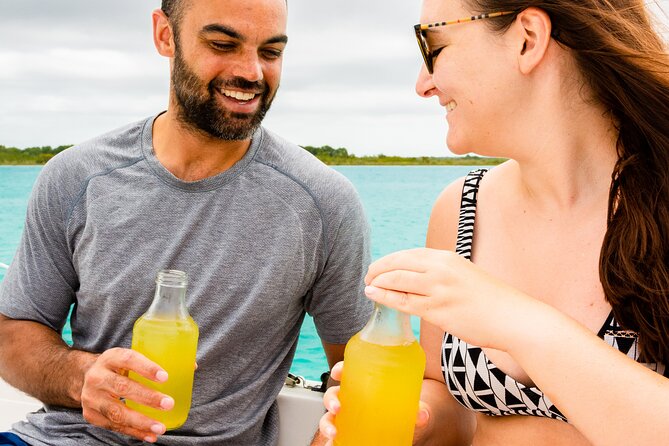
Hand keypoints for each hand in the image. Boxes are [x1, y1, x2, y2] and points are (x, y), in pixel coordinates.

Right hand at [80, 347, 173, 442]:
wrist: (85, 376)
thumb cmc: (118, 366)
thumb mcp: (131, 356)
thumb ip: (157, 360)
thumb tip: (191, 367)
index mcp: (111, 357)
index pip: (128, 359)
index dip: (147, 368)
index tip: (165, 377)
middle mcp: (97, 376)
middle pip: (122, 387)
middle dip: (147, 398)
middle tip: (169, 404)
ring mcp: (91, 397)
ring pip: (116, 412)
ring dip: (141, 421)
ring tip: (161, 427)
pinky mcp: (91, 415)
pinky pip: (114, 426)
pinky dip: (134, 432)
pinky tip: (150, 435)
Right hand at [317, 362, 430, 444]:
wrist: (405, 427)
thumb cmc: (403, 409)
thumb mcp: (410, 408)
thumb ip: (416, 409)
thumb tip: (422, 414)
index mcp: (363, 384)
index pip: (348, 371)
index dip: (339, 369)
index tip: (338, 372)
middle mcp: (352, 399)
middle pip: (334, 393)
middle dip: (331, 399)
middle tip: (338, 407)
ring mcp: (348, 416)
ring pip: (329, 415)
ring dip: (326, 423)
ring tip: (334, 431)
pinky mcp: (348, 432)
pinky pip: (333, 434)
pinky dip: (329, 439)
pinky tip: (333, 443)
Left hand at [364, 248, 535, 349]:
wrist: (514, 318)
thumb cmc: (492, 301)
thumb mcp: (466, 276)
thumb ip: (444, 274)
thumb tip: (421, 279)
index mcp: (448, 258)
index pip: (410, 254)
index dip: (390, 260)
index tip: (380, 267)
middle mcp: (441, 269)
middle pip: (398, 263)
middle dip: (378, 268)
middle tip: (368, 276)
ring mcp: (439, 289)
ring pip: (397, 280)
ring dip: (378, 282)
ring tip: (368, 286)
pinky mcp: (438, 310)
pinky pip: (404, 301)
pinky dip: (385, 297)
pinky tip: (374, 295)